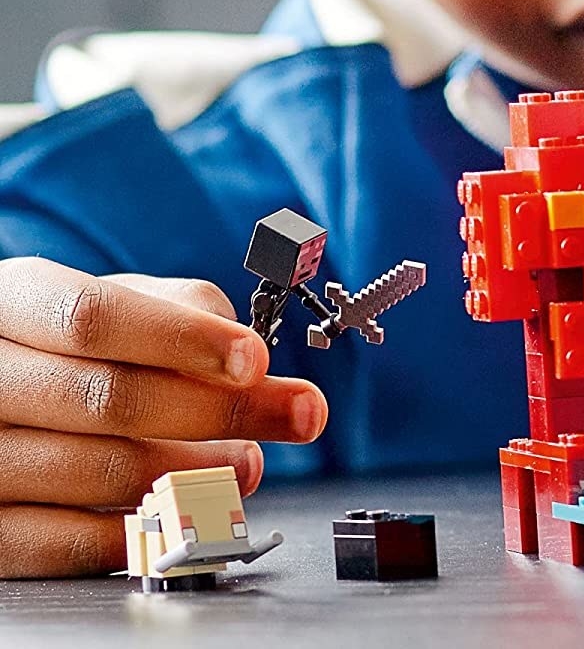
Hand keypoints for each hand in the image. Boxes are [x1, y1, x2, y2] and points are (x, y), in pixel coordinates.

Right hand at [0, 258, 327, 577]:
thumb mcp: (116, 299)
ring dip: (194, 472)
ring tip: (250, 462)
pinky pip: (62, 543)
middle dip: (221, 410)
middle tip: (295, 414)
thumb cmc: (64, 339)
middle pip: (110, 399)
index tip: (257, 359)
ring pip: (97, 471)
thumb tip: (246, 352)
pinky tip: (188, 508)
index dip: (184, 340)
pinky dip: (137, 530)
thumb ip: (181, 309)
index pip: (96, 318)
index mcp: (14, 302)